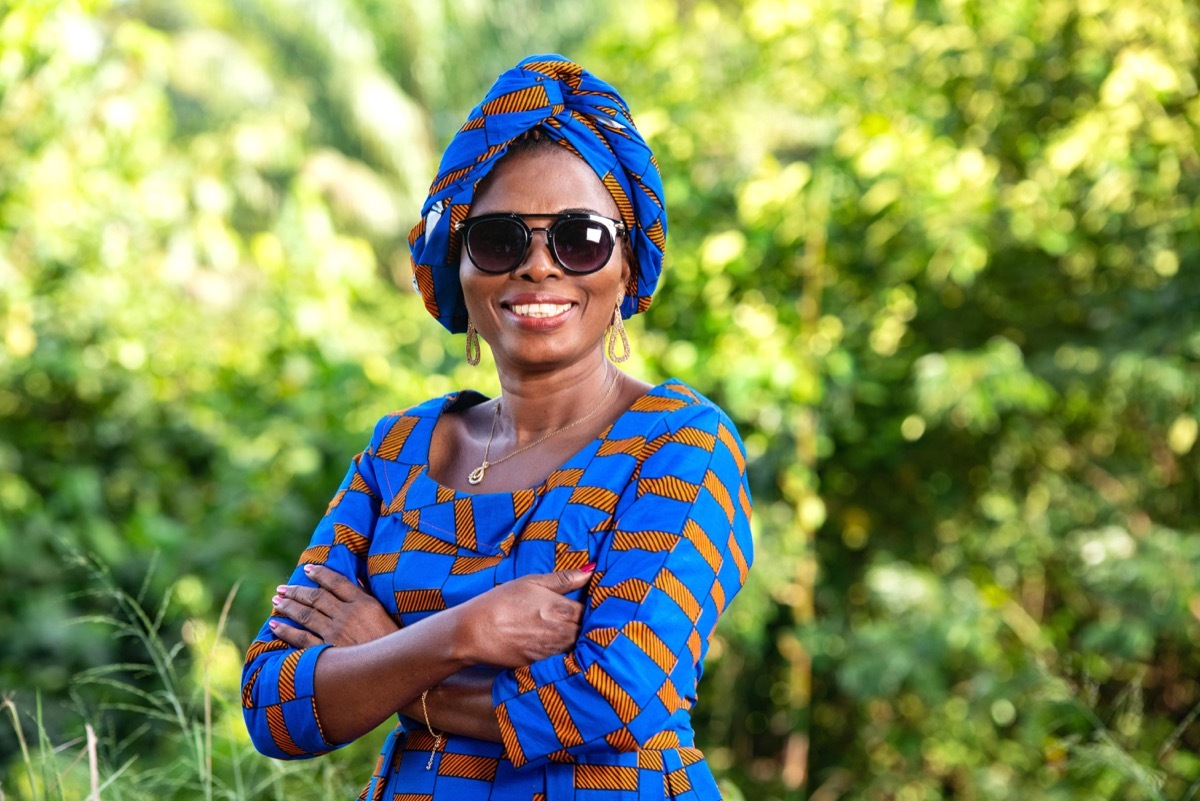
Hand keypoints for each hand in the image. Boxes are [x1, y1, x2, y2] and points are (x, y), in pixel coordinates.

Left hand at [270, 564, 397, 648]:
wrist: (394, 670)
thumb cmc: (392, 641)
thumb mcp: (385, 614)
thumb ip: (368, 595)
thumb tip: (356, 578)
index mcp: (364, 603)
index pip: (337, 582)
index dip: (320, 573)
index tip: (307, 568)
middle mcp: (347, 615)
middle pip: (317, 597)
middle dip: (297, 590)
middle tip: (282, 587)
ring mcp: (336, 633)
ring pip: (306, 614)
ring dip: (288, 606)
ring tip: (277, 600)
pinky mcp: (327, 651)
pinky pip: (301, 639)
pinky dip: (286, 631)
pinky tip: (274, 625)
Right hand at [453, 567, 592, 668]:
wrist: (474, 631)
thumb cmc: (502, 601)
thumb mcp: (532, 582)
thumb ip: (564, 578)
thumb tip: (592, 570)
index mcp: (562, 609)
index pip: (590, 612)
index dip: (588, 608)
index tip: (581, 605)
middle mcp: (562, 633)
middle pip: (585, 631)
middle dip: (582, 625)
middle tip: (571, 618)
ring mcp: (552, 651)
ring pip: (574, 646)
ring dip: (572, 639)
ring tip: (558, 630)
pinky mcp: (541, 665)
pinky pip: (560, 659)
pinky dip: (559, 653)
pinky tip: (547, 644)